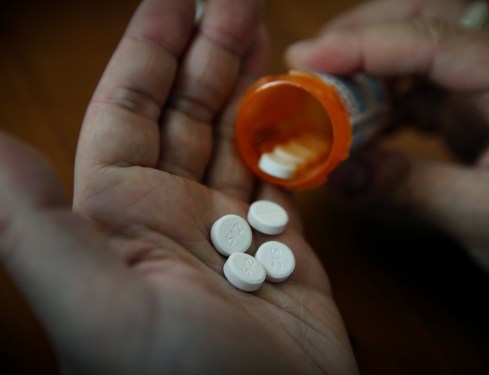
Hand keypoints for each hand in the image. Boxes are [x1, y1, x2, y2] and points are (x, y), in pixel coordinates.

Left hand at [0, 0, 357, 372]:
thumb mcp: (97, 307)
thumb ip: (37, 227)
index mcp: (119, 215)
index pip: (128, 109)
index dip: (149, 48)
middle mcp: (169, 214)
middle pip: (186, 111)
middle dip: (208, 50)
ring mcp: (227, 228)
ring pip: (233, 135)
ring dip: (246, 83)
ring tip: (263, 30)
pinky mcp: (280, 245)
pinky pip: (279, 174)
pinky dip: (286, 137)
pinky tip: (292, 102)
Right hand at [286, 1, 488, 299]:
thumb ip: (413, 189)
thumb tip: (336, 175)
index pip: (438, 40)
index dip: (367, 45)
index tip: (306, 59)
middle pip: (424, 23)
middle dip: (360, 39)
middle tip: (305, 68)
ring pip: (415, 55)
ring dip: (363, 73)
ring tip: (321, 102)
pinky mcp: (473, 112)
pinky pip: (415, 93)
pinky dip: (377, 106)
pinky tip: (353, 129)